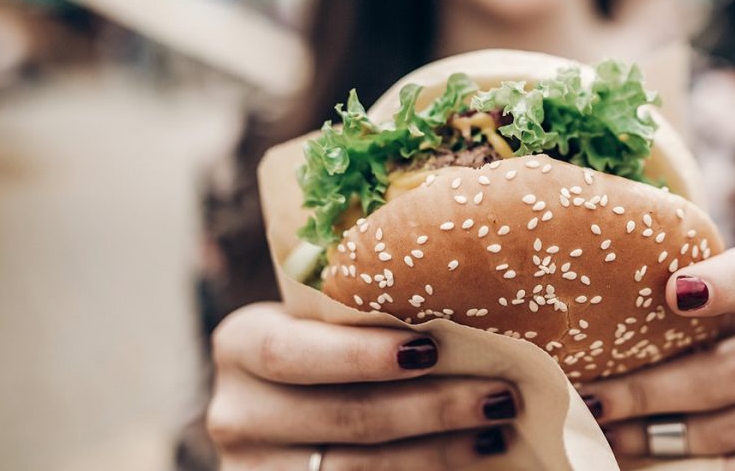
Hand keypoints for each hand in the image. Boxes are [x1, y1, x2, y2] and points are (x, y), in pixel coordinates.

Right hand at [207, 302, 519, 469]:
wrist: (284, 416)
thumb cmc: (323, 347)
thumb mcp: (321, 323)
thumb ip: (363, 309)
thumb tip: (469, 282)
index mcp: (241, 344)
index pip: (292, 351)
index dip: (360, 355)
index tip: (429, 350)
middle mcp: (236, 413)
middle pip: (341, 416)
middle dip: (430, 407)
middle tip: (499, 392)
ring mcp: (254, 468)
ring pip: (357, 468)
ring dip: (440, 448)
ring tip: (498, 425)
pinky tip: (473, 455)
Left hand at [579, 246, 734, 469]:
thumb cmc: (712, 336)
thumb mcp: (700, 306)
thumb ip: (670, 295)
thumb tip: (595, 299)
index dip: (723, 284)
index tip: (674, 292)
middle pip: (731, 372)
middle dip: (653, 392)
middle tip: (597, 401)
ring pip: (730, 431)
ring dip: (659, 439)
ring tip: (609, 435)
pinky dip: (685, 470)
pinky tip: (646, 463)